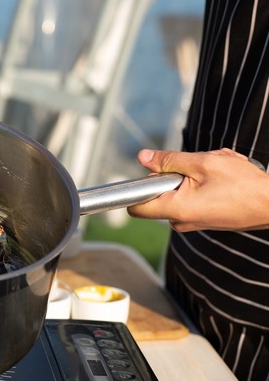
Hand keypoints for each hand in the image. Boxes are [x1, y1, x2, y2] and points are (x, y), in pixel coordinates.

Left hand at [127, 148, 268, 231]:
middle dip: (173, 175)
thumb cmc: (244, 185)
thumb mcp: (203, 163)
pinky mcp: (203, 220)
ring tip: (216, 173)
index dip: (137, 187)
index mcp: (176, 209)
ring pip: (177, 193)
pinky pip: (191, 198)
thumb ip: (169, 160)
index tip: (150, 173)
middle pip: (158, 194)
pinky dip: (201, 186)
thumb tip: (143, 158)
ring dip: (192, 178)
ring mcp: (192, 223)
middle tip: (197, 168)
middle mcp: (181, 221)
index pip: (135, 206)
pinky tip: (221, 181)